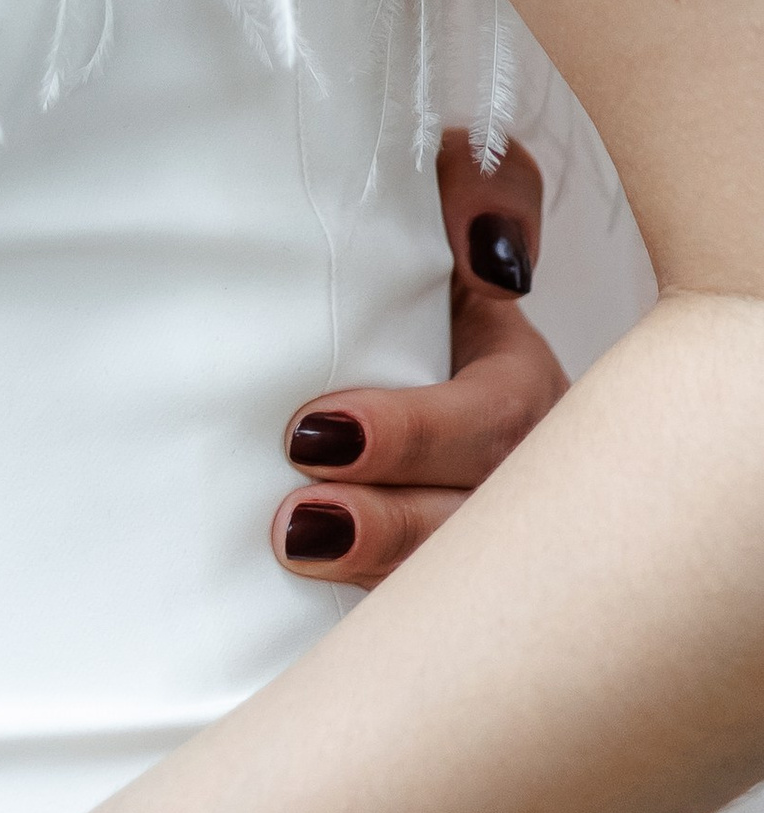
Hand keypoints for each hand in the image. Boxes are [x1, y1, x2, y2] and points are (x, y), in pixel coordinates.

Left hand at [270, 132, 565, 585]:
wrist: (378, 309)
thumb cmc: (426, 251)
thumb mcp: (459, 194)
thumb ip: (485, 191)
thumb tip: (494, 257)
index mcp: (519, 384)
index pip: (494, 420)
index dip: (414, 434)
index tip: (315, 431)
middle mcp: (512, 471)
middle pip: (474, 524)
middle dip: (390, 530)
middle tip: (299, 520)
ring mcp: (475, 530)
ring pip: (448, 583)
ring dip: (374, 579)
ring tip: (293, 551)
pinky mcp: (427, 573)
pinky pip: (417, 614)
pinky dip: (367, 621)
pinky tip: (305, 617)